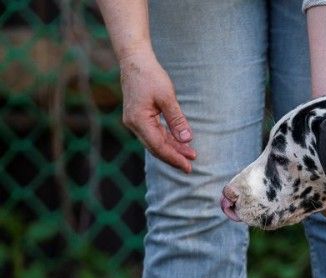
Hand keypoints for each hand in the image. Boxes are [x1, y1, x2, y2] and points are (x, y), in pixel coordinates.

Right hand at [119, 52, 195, 172]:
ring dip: (172, 149)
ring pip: (155, 142)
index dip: (174, 158)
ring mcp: (135, 121)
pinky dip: (167, 139)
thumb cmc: (150, 76)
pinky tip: (180, 143)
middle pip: (155, 148)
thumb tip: (186, 139)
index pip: (158, 146)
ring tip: (190, 155)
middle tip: (191, 166)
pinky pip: (154, 134)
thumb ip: (177, 120)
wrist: (135, 61)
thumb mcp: (168, 97)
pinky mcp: (139, 118)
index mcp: (139, 120)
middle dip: (174, 157)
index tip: (189, 166)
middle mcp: (134, 124)